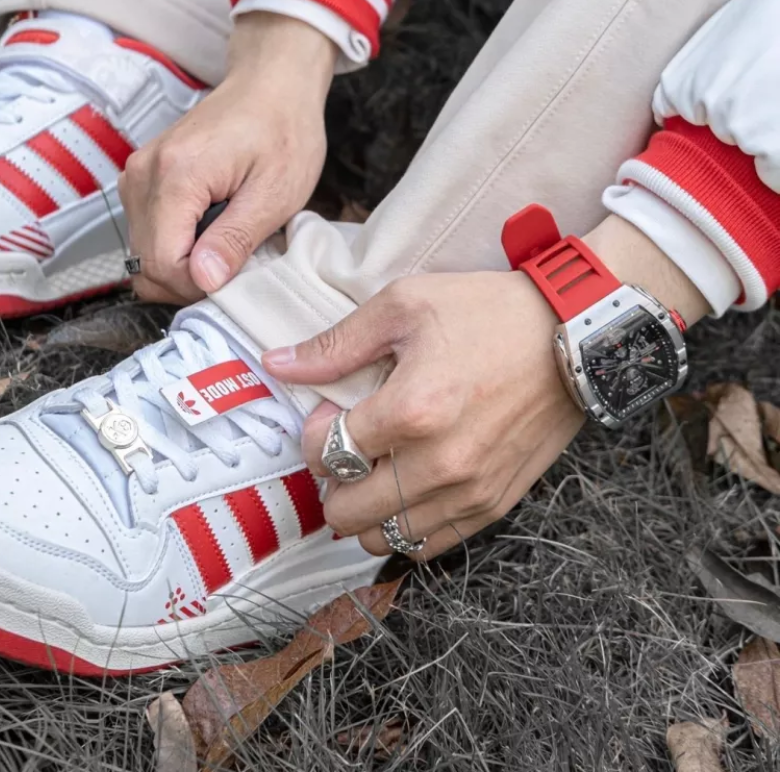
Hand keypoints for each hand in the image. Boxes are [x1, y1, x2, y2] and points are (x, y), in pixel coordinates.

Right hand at [118, 13, 335, 302]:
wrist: (272, 85)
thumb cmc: (282, 129)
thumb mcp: (275, 193)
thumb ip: (235, 240)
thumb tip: (204, 281)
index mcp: (176, 175)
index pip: (162, 263)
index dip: (197, 285)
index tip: (232, 276)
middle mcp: (145, 173)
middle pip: (146, 261)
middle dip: (189, 277)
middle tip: (233, 261)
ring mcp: (138, 173)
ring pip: (143, 251)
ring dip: (182, 261)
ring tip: (225, 237)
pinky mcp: (143, 177)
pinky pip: (147, 231)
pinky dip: (176, 242)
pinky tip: (210, 226)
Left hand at [262, 216, 707, 559]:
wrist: (573, 334)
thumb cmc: (488, 312)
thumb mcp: (405, 304)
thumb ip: (337, 343)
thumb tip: (277, 363)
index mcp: (411, 411)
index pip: (329, 455)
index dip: (313, 437)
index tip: (327, 413)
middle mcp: (439, 464)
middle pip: (347, 512)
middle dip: (331, 482)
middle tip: (346, 447)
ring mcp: (470, 491)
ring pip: (385, 540)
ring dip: (365, 512)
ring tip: (374, 472)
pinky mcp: (496, 503)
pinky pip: (430, 545)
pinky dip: (405, 528)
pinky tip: (406, 490)